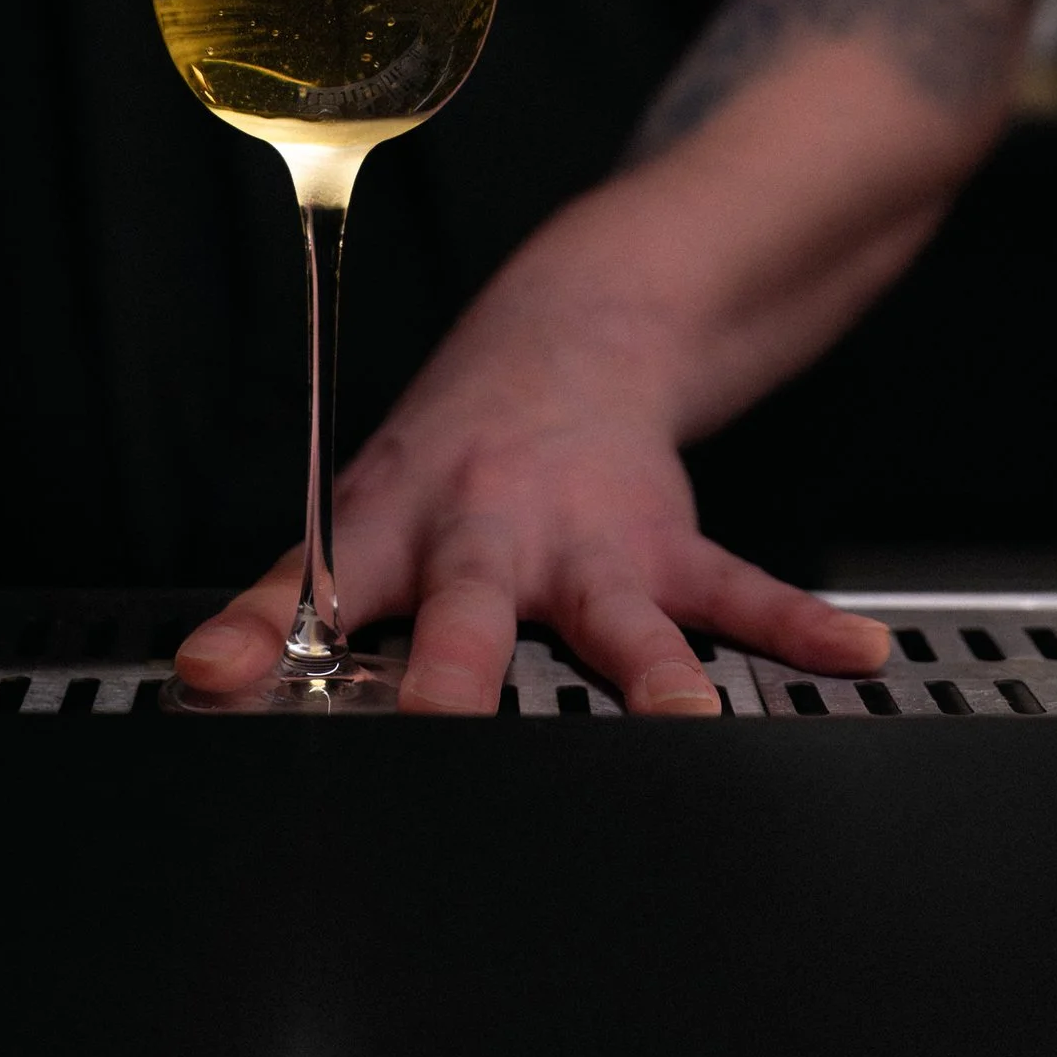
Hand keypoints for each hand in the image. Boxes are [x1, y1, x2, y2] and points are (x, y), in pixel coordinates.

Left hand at [174, 295, 891, 718]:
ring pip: (619, 615)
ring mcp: (589, 543)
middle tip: (442, 722)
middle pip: (466, 605)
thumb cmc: (446, 461)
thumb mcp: (357, 517)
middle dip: (452, 671)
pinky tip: (856, 658)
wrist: (571, 334)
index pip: (310, 584)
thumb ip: (284, 609)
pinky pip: (739, 591)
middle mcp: (489, 533)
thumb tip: (200, 682)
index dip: (258, 633)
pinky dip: (799, 628)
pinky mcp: (670, 548)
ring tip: (683, 717)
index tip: (215, 680)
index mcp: (395, 527)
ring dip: (651, 670)